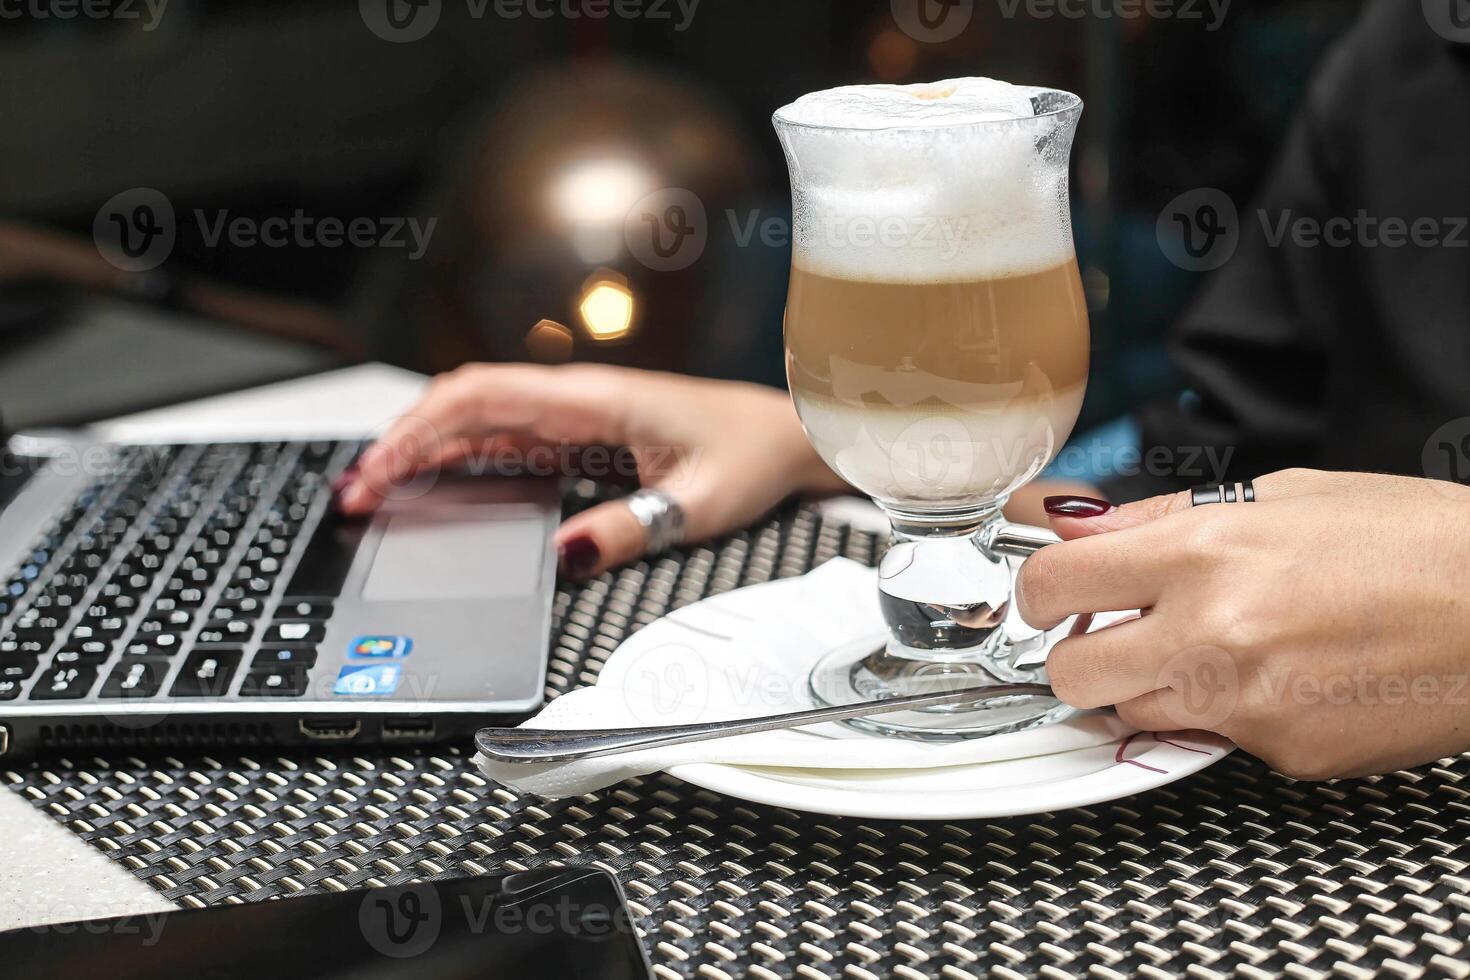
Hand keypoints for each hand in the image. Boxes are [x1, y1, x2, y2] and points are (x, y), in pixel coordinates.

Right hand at [336, 363, 847, 578]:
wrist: (789, 435)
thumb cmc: (752, 452)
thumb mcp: (697, 503)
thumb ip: (627, 528)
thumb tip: (562, 557)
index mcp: (595, 399)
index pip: (483, 397)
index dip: (419, 429)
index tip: (380, 471)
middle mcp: (576, 399)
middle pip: (465, 405)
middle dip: (403, 442)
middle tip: (358, 494)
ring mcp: (575, 417)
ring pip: (480, 422)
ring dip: (426, 451)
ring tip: (379, 494)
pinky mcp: (581, 437)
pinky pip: (508, 442)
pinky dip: (462, 460)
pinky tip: (437, 487)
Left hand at [1017, 469, 1469, 779]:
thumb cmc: (1413, 540)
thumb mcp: (1280, 495)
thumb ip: (1161, 519)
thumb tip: (1079, 526)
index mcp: (1203, 552)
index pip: (1052, 583)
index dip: (1040, 590)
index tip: (1052, 594)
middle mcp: (1212, 633)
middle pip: (1070, 673)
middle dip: (1078, 653)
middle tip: (1113, 632)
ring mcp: (1246, 703)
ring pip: (1133, 714)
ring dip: (1147, 685)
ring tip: (1209, 648)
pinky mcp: (1283, 753)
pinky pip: (1212, 738)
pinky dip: (1227, 711)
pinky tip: (1281, 675)